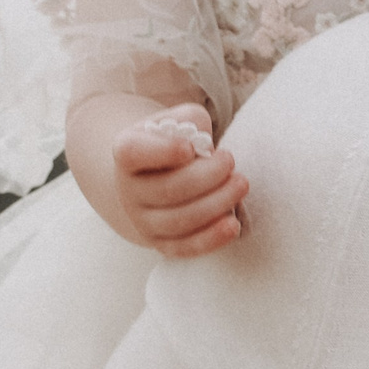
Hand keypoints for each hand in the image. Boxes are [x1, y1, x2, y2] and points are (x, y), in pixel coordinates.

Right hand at [110, 104, 247, 256]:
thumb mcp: (180, 120)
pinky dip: (210, 239)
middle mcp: (128, 189)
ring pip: (178, 221)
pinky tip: (232, 225)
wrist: (156, 176)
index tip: (190, 147)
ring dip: (215, 204)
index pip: (133, 152)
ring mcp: (143, 220)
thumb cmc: (175, 142)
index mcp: (128, 152)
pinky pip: (184, 248)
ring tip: (240, 185)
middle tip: (231, 160)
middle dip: (206, 177)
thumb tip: (205, 146)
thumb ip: (190, 122)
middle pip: (167, 189)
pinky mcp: (160, 242)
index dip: (162, 152)